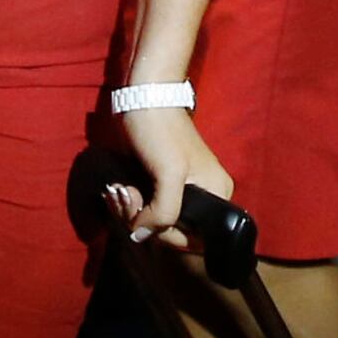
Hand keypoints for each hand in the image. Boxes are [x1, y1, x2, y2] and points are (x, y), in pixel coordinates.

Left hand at [108, 104, 236, 248]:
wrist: (143, 97)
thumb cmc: (160, 131)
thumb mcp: (169, 173)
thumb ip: (163, 212)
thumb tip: (141, 236)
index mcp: (218, 194)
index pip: (197, 240)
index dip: (168, 237)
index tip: (145, 220)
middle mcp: (203, 196)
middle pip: (173, 231)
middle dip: (144, 221)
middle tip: (126, 195)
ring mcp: (180, 191)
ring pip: (155, 221)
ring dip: (131, 211)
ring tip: (119, 190)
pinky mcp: (160, 184)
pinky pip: (146, 207)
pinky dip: (130, 203)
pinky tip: (119, 189)